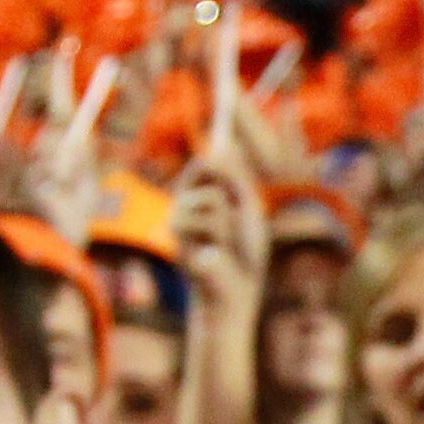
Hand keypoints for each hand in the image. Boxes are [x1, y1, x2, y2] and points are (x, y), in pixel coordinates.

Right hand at [172, 153, 262, 314]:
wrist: (234, 293)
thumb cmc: (242, 254)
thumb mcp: (246, 212)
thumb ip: (236, 181)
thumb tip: (222, 148)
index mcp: (200, 197)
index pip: (206, 164)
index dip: (219, 152)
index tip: (232, 131)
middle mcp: (183, 204)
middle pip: (206, 166)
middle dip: (233, 185)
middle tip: (243, 209)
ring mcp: (177, 220)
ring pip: (213, 198)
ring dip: (231, 222)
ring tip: (228, 243)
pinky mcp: (178, 240)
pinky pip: (211, 221)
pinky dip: (224, 237)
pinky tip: (217, 254)